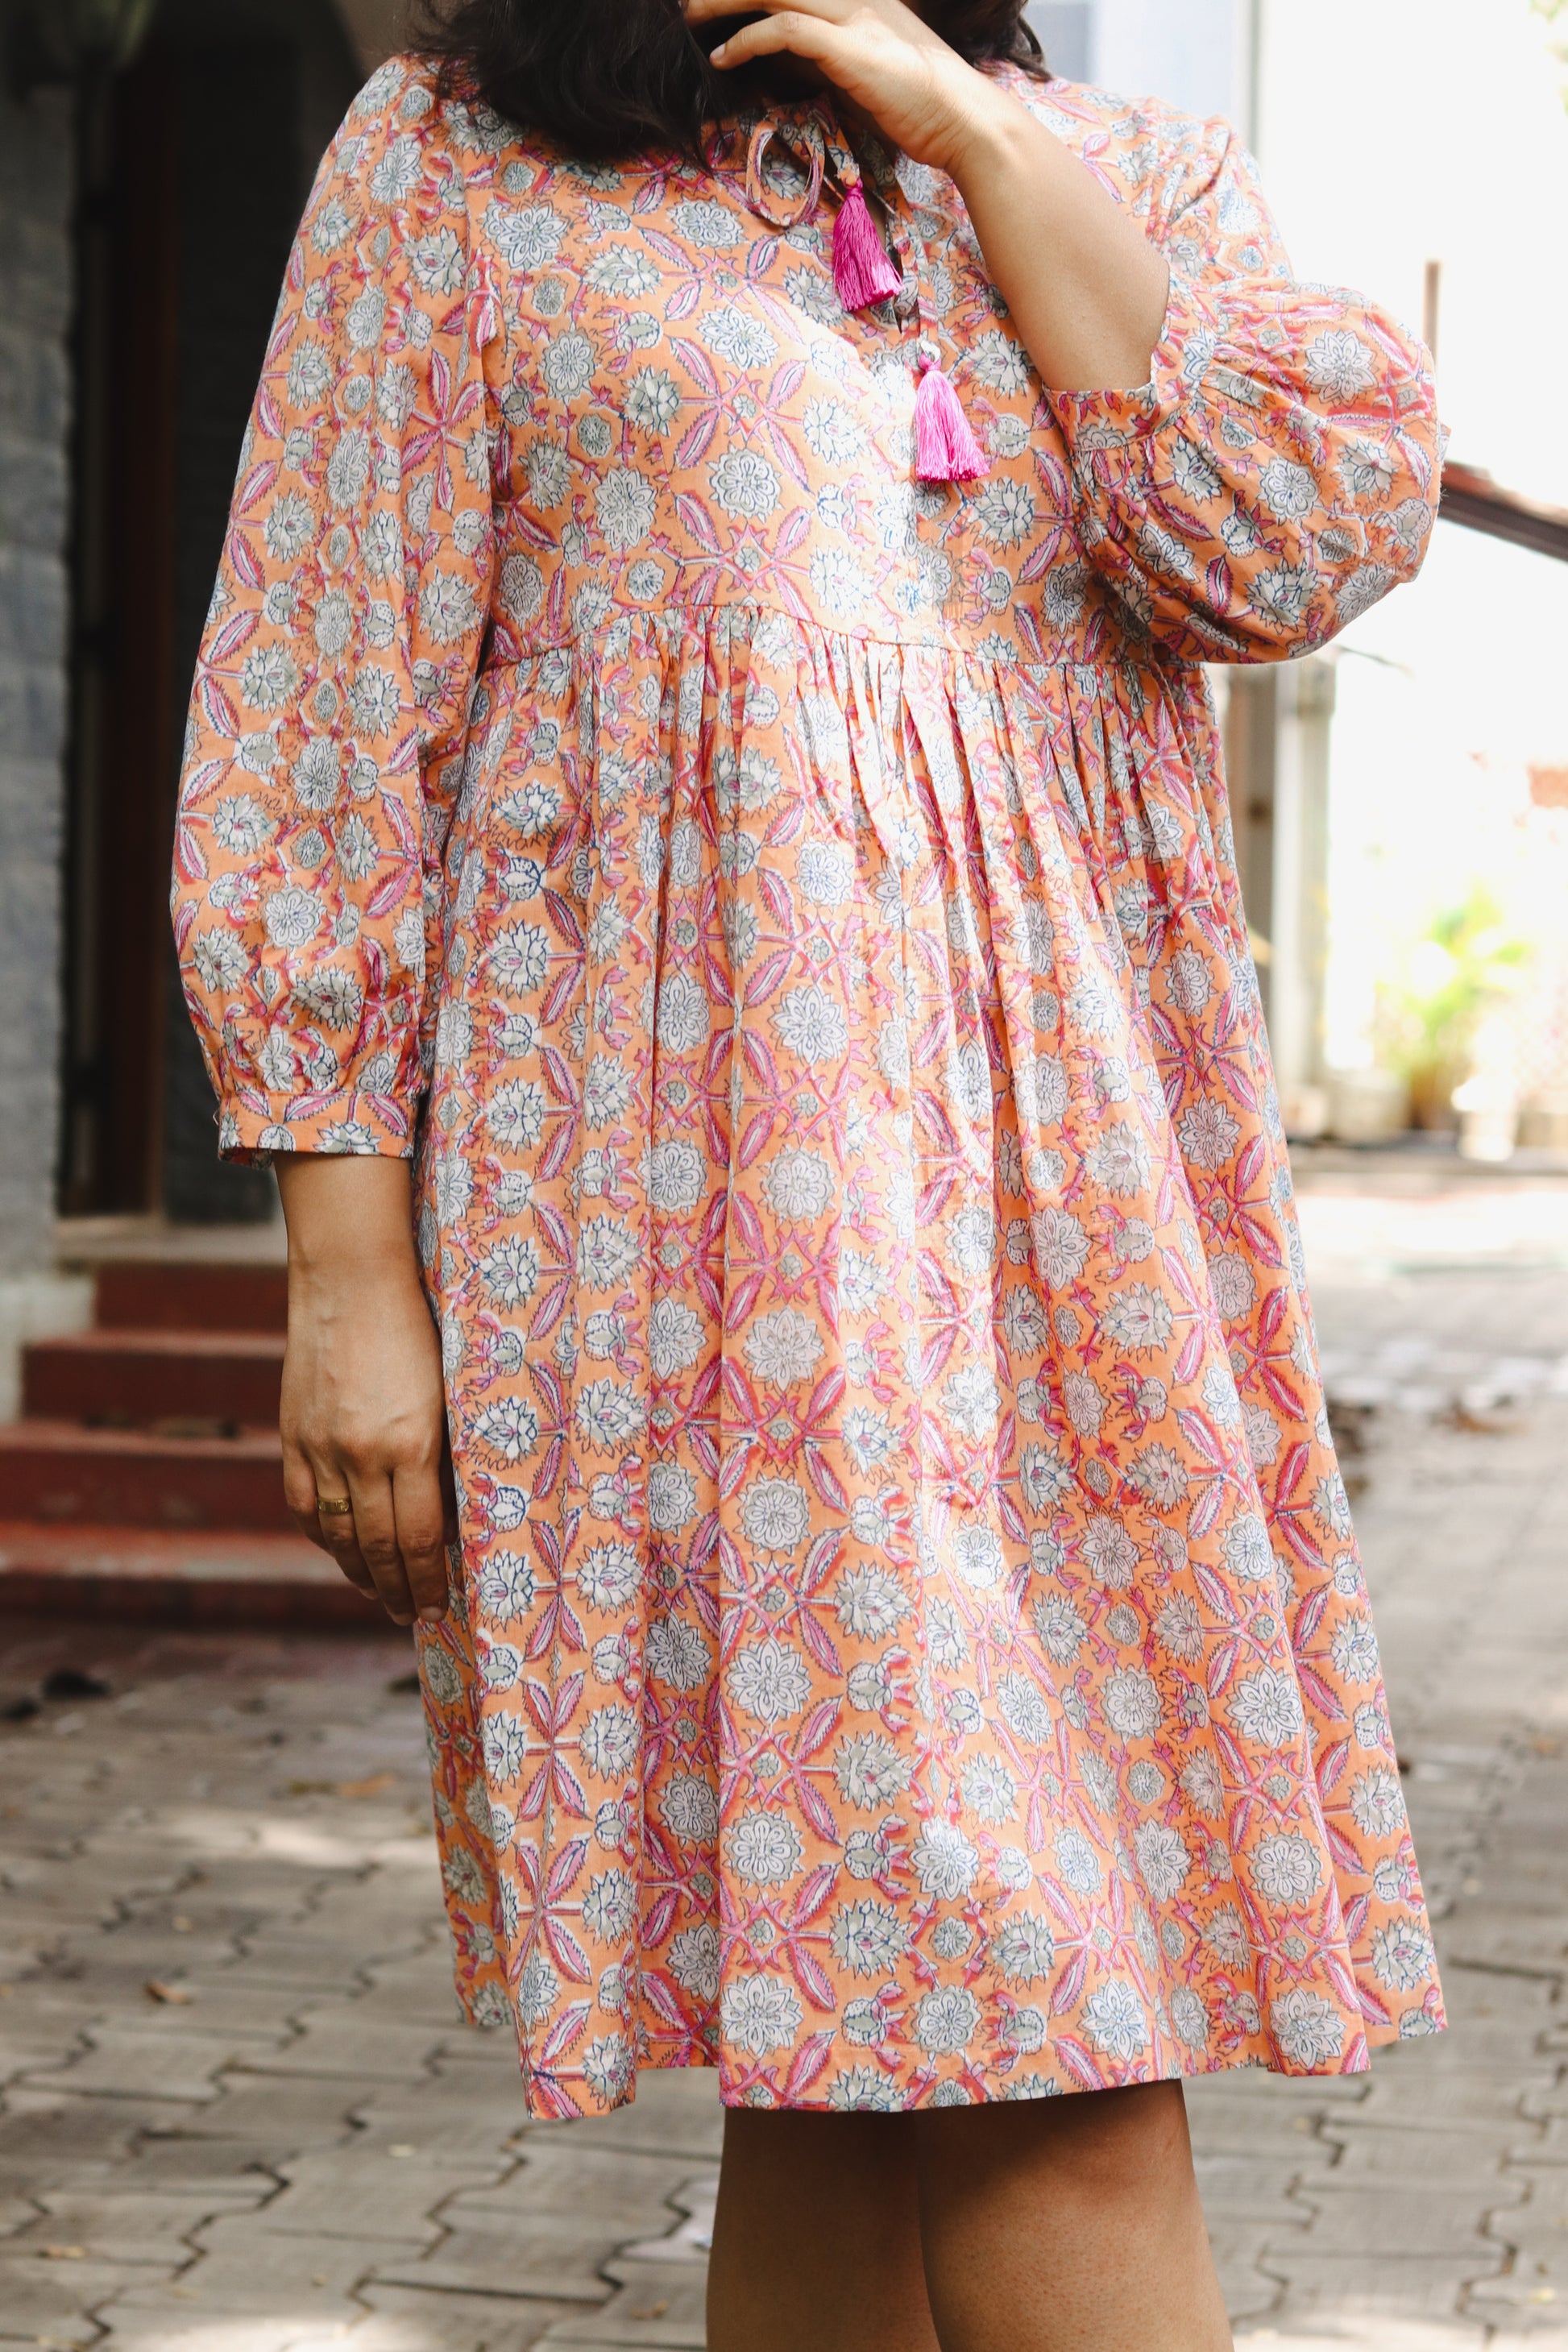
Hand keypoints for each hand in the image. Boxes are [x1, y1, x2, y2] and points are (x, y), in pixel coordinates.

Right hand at [275, 1156, 454, 1627]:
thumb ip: (447, 1451)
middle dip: (396, 1590)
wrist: (352, 1276)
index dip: (427, 1581)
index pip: (417, 1538)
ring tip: (380, 1595)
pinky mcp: (294, 1433)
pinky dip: (324, 1536)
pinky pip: (306, 1504)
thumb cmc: (422, 1324)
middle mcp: (361, 1453)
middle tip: (412, 1617)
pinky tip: (341, 1550)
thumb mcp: (450, 1390)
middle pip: (376, 1547)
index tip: (439, 1607)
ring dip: (359, 1572)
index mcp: (411, 1443)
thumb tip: (453, 1512)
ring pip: (337, 1533)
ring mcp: (320, 1446)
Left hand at [687, 0, 1004, 175]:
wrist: (965, 120)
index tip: (719, 4)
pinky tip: (722, 58)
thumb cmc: (920, 108)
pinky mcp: (848, 45)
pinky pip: (783, 28)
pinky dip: (745, 41)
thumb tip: (781, 60)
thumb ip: (824, 57)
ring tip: (689, 20)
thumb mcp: (863, 73)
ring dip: (722, 3)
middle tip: (688, 5)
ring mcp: (854, 14)